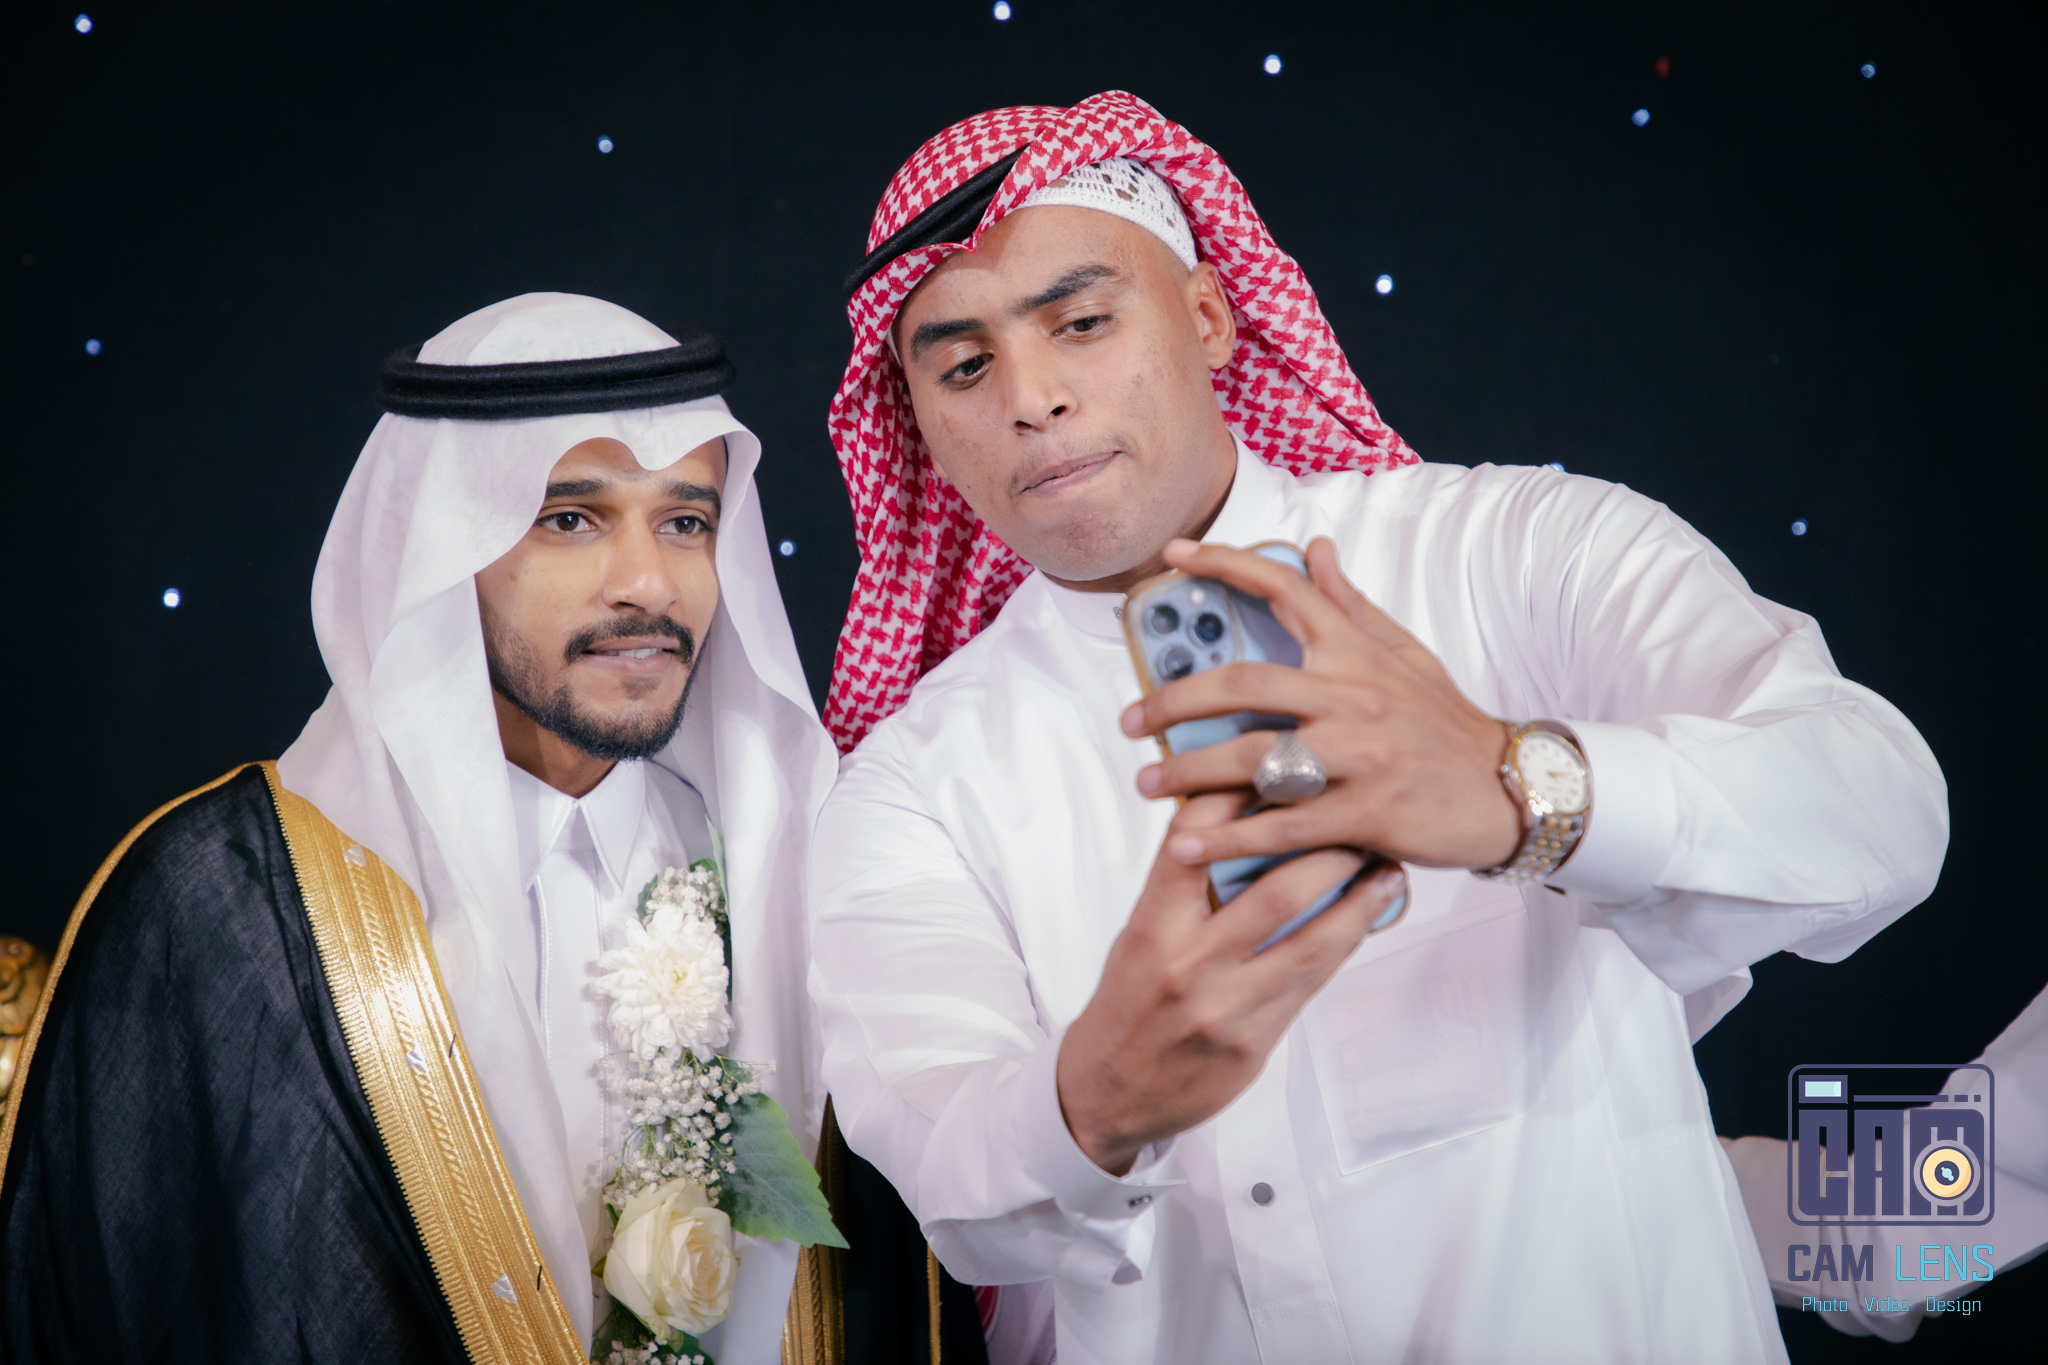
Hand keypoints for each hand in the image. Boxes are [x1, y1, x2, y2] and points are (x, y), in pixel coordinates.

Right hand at [1055, 791, 1407, 1174]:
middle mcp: (1187, 965)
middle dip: (1327, 850)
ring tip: (1387, 868)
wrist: (1106, 1092)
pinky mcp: (1252, 1045)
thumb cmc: (1128, 1002)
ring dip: (1358, 900)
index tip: (1282, 767)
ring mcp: (1224, 1009)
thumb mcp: (1140, 935)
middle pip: (1274, 891)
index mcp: (1152, 927)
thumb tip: (1239, 824)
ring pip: (1310, 943)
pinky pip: (1311, 985)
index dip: (1241, 797)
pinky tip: (1369, 919)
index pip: (1197, 843)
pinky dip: (1345, 945)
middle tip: (1360, 817)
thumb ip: (1184, 888)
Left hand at [1121, 537, 1522, 870]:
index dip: (1225, 565)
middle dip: (1174, 701)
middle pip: (1243, 686)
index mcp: (1355, 651)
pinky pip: (1284, 826)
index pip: (1285, 590)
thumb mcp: (1405, 653)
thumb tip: (1313, 548)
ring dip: (1189, 772)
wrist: (1507, 788)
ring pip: (1254, 758)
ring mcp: (1359, 756)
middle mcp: (1353, 696)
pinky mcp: (1366, 813)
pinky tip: (1188, 847)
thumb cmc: (1444, 723)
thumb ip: (1350, 604)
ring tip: (1148, 783)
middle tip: (1131, 720)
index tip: (1173, 556)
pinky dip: (1232, 839)